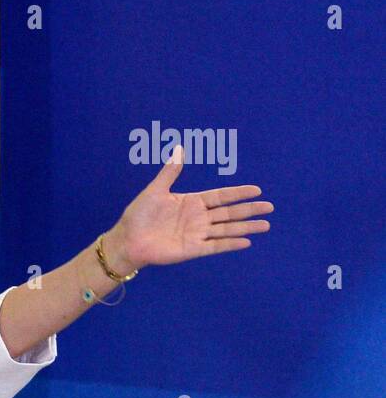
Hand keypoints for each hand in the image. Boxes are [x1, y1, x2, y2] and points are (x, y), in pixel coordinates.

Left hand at [108, 145, 272, 269]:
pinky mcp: (192, 249)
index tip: (257, 190)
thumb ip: (170, 172)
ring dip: (246, 227)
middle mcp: (198, 218)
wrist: (127, 239)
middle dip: (249, 209)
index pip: (221, 196)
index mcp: (191, 202)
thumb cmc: (138, 215)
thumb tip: (179, 148)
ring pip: (227, 229)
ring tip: (266, 224)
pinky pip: (215, 246)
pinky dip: (230, 244)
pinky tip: (246, 241)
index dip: (238, 193)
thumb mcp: (155, 191)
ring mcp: (197, 234)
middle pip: (229, 213)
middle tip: (270, 207)